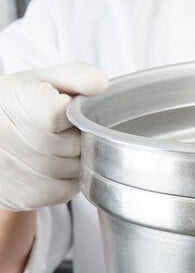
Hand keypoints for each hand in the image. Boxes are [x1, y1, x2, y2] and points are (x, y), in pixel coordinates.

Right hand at [0, 62, 107, 210]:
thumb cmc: (15, 104)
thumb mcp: (40, 80)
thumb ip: (76, 77)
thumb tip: (102, 83)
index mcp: (27, 108)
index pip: (73, 118)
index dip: (76, 116)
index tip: (66, 110)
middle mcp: (24, 143)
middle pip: (80, 146)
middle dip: (78, 137)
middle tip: (60, 129)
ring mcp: (27, 172)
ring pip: (78, 169)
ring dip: (75, 159)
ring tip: (54, 145)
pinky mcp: (30, 195)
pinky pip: (69, 189)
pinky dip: (67, 178)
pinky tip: (52, 164)